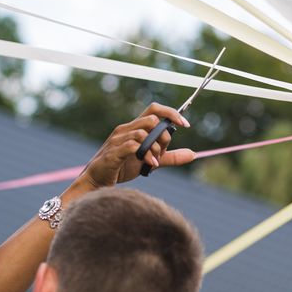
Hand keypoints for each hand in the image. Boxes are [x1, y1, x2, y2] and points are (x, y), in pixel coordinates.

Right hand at [80, 103, 194, 187]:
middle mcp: (126, 129)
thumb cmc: (122, 168)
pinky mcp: (113, 152)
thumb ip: (170, 157)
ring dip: (155, 147)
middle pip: (152, 120)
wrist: (98, 182)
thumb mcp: (151, 161)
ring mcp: (118, 140)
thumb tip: (193, 154)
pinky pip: (133, 146)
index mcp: (134, 128)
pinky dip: (146, 155)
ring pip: (143, 132)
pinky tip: (151, 164)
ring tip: (155, 161)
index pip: (154, 110)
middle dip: (164, 136)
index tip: (185, 124)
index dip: (171, 113)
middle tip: (163, 152)